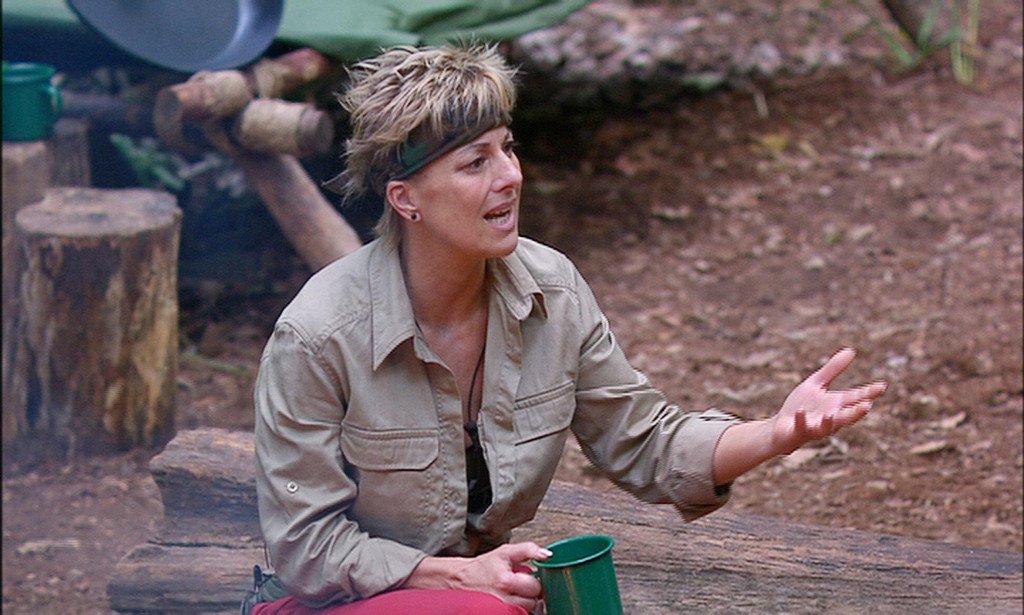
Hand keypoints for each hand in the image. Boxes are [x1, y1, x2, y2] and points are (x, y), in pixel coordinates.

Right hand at [405, 542, 550, 611]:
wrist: (459, 580)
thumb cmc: (483, 566)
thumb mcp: (504, 552)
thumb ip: (528, 549)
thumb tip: (548, 554)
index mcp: (506, 580)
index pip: (535, 587)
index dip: (534, 582)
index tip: (527, 579)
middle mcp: (502, 598)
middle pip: (533, 602)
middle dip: (530, 594)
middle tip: (520, 587)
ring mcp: (499, 610)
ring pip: (525, 612)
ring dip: (523, 604)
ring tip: (514, 594)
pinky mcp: (496, 614)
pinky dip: (515, 610)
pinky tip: (510, 602)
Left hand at [771, 348, 886, 455]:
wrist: (780, 428)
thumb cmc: (802, 406)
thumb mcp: (816, 384)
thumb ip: (833, 370)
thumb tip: (851, 351)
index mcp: (836, 405)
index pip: (855, 398)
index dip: (868, 393)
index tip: (882, 386)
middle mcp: (830, 418)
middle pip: (846, 416)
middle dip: (856, 412)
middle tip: (867, 406)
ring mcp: (815, 426)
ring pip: (827, 427)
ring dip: (831, 422)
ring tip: (832, 414)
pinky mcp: (799, 431)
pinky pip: (801, 426)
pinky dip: (801, 420)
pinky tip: (800, 412)